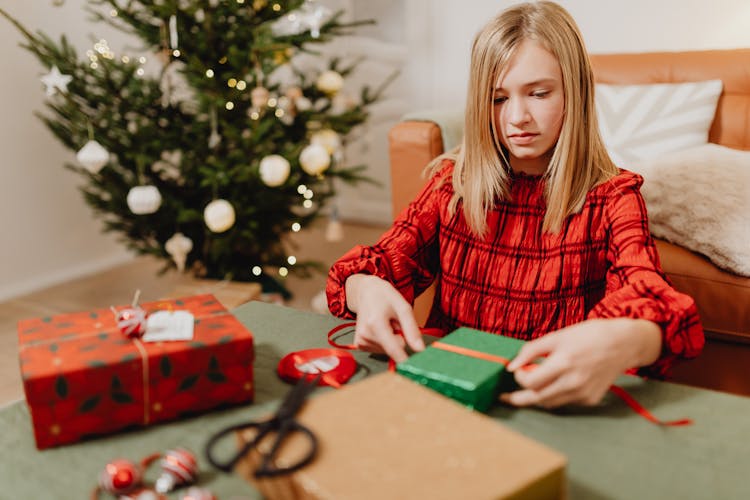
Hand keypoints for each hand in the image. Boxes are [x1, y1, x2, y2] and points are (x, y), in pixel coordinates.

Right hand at [344, 274, 424, 361]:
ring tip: (384, 323)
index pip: (393, 348)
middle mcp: (365, 334)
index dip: (404, 359)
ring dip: (391, 338)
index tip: (411, 368)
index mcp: (375, 324)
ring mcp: (360, 341)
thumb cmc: (385, 297)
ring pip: (388, 350)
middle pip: (394, 348)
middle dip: (398, 337)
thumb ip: (412, 330)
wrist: (365, 293)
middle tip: (392, 322)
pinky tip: (379, 328)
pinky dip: (384, 341)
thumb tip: (420, 349)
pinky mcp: (359, 345)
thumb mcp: (403, 308)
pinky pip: (381, 350)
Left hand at [500, 318, 661, 407]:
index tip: (517, 371)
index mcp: (563, 363)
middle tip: (506, 397)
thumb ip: (531, 351)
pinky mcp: (591, 399)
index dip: (519, 378)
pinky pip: (566, 401)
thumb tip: (511, 367)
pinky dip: (557, 394)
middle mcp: (574, 382)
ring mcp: (584, 394)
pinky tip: (559, 382)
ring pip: (550, 403)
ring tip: (529, 388)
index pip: (530, 382)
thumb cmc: (588, 335)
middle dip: (519, 399)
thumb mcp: (557, 336)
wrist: (623, 344)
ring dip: (537, 397)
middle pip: (537, 399)